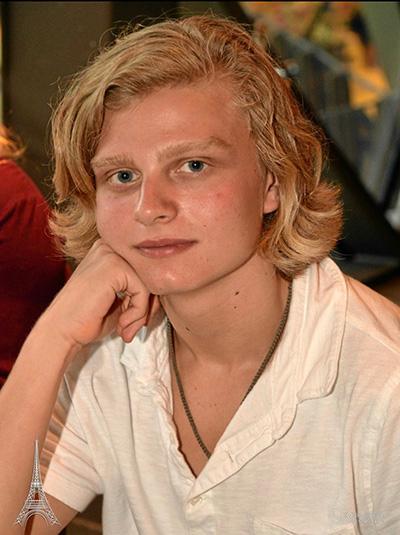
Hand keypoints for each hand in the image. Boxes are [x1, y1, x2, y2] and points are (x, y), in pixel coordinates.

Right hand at [41, 239, 158, 347]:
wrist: (62, 331)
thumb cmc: (89, 318)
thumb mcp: (122, 301)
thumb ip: (142, 291)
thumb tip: (169, 290)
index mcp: (111, 250)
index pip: (146, 270)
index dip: (148, 298)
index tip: (135, 321)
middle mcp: (110, 246)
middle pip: (151, 274)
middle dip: (148, 306)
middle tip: (133, 328)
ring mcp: (111, 253)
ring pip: (150, 283)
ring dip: (143, 312)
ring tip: (127, 328)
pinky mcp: (114, 266)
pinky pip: (143, 290)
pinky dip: (138, 313)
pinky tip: (123, 324)